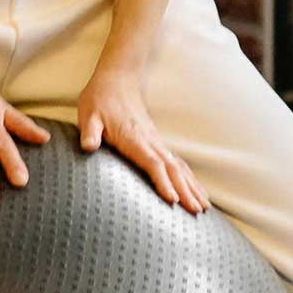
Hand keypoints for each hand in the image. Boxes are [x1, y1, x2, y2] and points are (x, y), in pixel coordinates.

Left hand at [76, 66, 206, 213]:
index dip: (163, 182)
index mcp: (134, 138)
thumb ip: (90, 132)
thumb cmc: (100, 100)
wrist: (117, 80)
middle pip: (173, 169)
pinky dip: (189, 177)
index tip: (173, 200)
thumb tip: (89, 146)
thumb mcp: (89, 115)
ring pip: (179, 167)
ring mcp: (156, 142)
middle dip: (186, 191)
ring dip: (192, 186)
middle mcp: (150, 141)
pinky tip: (197, 190)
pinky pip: (178, 163)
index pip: (153, 163)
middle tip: (197, 212)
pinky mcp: (157, 142)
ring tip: (204, 207)